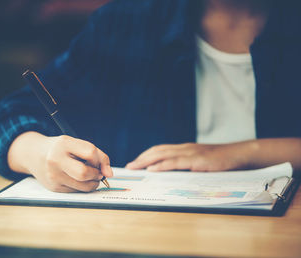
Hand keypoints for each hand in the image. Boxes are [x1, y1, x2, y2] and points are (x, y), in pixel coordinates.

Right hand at [8, 132, 112, 191]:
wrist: (33, 155)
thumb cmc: (61, 149)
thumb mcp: (76, 144)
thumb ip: (97, 155)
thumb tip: (109, 174)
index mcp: (63, 144)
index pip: (90, 152)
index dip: (100, 160)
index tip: (99, 163)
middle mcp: (55, 160)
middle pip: (84, 173)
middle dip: (96, 175)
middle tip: (96, 172)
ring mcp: (53, 175)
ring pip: (83, 186)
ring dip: (93, 183)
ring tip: (89, 176)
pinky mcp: (54, 188)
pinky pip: (77, 191)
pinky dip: (82, 186)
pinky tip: (76, 179)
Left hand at [125, 143, 251, 171]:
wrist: (239, 155)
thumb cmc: (221, 161)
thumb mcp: (200, 162)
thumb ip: (187, 166)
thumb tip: (172, 174)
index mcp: (184, 149)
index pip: (160, 150)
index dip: (146, 156)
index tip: (135, 162)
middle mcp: (184, 148)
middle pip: (157, 151)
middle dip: (141, 158)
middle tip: (129, 166)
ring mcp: (190, 153)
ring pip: (162, 154)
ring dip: (146, 161)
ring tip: (135, 167)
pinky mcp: (196, 160)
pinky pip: (175, 162)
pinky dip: (161, 165)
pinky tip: (152, 169)